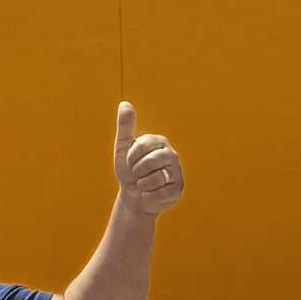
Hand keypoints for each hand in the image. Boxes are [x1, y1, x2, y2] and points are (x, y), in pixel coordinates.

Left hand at [112, 99, 184, 219]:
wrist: (133, 195)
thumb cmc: (128, 169)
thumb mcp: (122, 148)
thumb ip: (124, 126)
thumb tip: (124, 103)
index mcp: (159, 141)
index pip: (141, 146)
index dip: (130, 158)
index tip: (130, 162)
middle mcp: (172, 154)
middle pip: (149, 162)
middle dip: (136, 172)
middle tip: (138, 174)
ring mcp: (177, 172)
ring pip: (156, 179)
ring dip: (143, 185)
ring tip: (145, 183)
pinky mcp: (178, 190)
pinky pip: (160, 194)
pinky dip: (149, 196)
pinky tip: (151, 193)